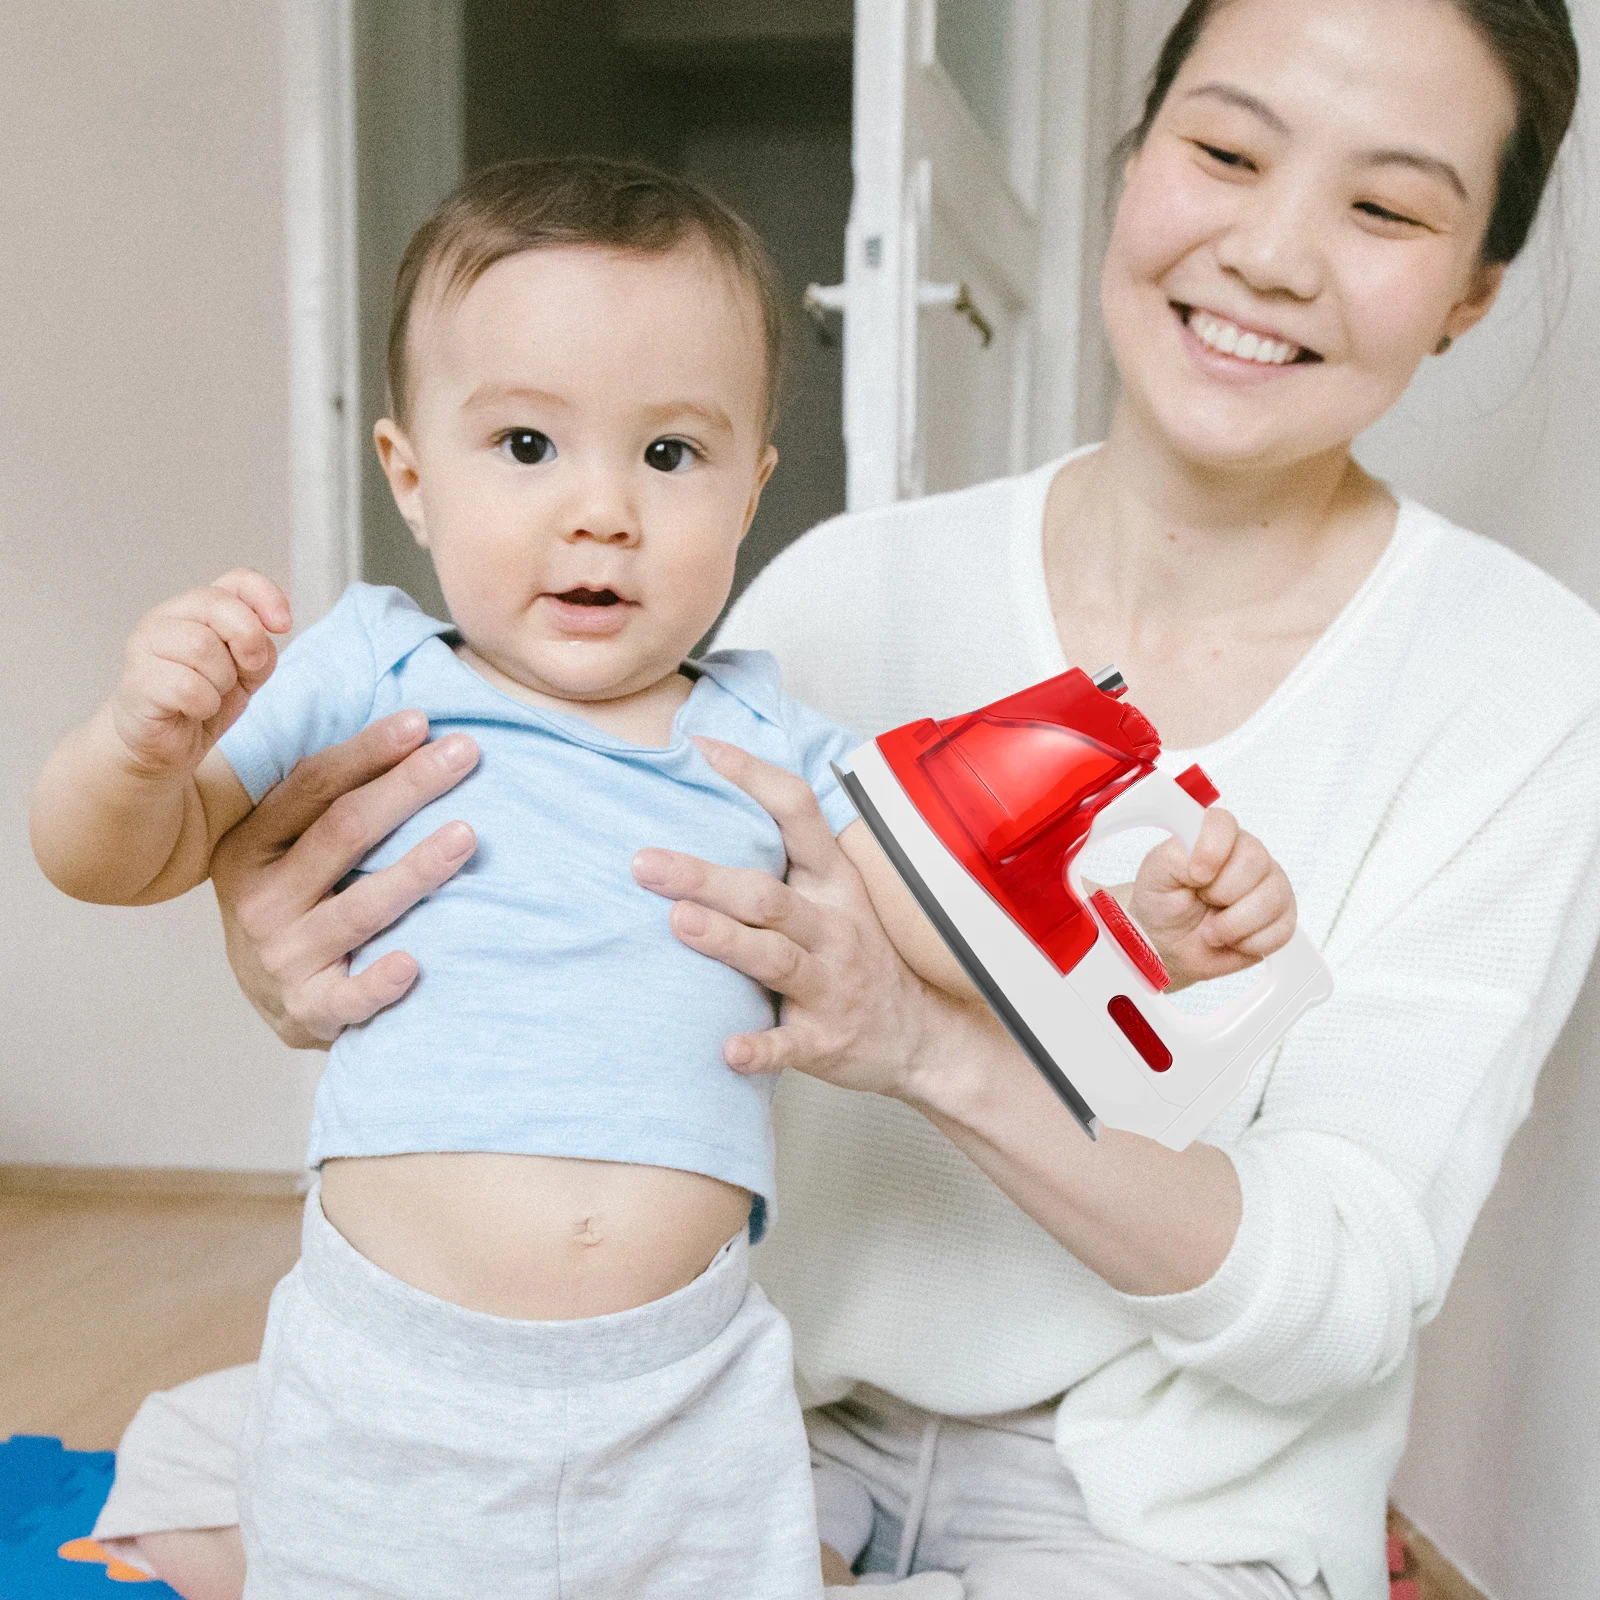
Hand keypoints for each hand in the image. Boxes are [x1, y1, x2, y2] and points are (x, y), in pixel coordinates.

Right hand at [109, 570, 290, 778]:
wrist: (166, 745)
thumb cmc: (205, 700)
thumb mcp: (247, 671)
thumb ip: (259, 645)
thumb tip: (264, 632)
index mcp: (197, 608)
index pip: (236, 580)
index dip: (266, 595)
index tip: (284, 625)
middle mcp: (166, 617)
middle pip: (217, 606)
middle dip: (246, 641)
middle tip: (245, 670)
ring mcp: (145, 646)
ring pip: (201, 647)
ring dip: (222, 680)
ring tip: (211, 693)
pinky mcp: (137, 681)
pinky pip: (187, 687)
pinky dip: (205, 704)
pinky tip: (195, 710)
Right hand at [210, 713, 479, 1046]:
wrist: (275, 1000)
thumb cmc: (298, 904)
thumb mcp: (287, 850)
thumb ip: (325, 802)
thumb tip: (403, 731)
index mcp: (251, 847)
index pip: (312, 787)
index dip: (367, 752)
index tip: (421, 721)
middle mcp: (260, 900)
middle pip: (343, 832)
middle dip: (408, 788)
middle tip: (465, 753)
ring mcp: (283, 957)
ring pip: (358, 908)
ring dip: (416, 870)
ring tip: (468, 835)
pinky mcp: (309, 1011)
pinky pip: (349, 998)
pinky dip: (380, 984)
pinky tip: (415, 964)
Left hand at [630, 737, 959, 1096]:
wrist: (919, 1036)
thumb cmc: (857, 956)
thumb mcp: (837, 894)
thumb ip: (789, 855)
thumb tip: (717, 790)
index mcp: (834, 882)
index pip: (798, 812)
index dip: (753, 776)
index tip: (700, 749)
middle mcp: (834, 928)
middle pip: (767, 895)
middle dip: (705, 878)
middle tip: (645, 864)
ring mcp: (831, 985)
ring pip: (775, 959)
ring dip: (728, 941)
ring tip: (680, 923)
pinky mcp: (825, 1041)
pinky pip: (789, 1045)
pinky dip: (759, 1048)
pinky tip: (726, 1051)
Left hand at [1129, 808, 1295, 988]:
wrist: (1172, 947)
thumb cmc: (1164, 906)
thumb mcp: (1155, 878)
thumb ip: (1173, 857)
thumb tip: (1199, 857)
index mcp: (1214, 837)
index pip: (1223, 823)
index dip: (1212, 849)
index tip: (1195, 876)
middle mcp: (1248, 854)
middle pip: (1254, 859)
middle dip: (1221, 892)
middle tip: (1202, 902)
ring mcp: (1270, 885)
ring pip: (1271, 898)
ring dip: (1232, 924)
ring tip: (1211, 930)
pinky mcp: (1283, 918)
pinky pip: (1280, 930)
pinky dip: (1248, 944)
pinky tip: (1231, 940)